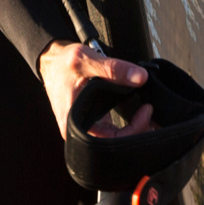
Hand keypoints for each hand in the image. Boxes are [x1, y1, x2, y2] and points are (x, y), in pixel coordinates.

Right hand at [39, 42, 153, 139]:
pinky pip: (114, 132)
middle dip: (138, 131)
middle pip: (115, 144)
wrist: (52, 62)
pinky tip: (140, 115)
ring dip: (135, 129)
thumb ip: (114, 68)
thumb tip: (140, 77)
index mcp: (75, 124)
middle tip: (151, 113)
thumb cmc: (63, 63)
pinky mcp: (93, 123)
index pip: (111, 140)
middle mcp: (80, 132)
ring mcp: (87, 129)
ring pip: (116, 140)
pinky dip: (129, 125)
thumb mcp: (87, 60)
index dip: (134, 128)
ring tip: (148, 115)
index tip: (146, 110)